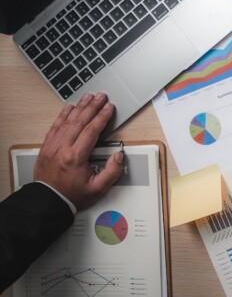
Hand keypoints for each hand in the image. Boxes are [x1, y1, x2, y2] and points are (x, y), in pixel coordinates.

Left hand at [34, 93, 123, 210]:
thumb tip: (119, 156)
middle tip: (101, 96)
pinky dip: (62, 115)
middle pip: (79, 121)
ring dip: (79, 107)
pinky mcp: (47, 146)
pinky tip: (69, 107)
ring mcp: (52, 146)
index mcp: (76, 157)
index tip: (109, 108)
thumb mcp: (98, 188)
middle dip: (92, 106)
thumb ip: (112, 172)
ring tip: (88, 97)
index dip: (102, 117)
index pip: (91, 131)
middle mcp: (62, 148)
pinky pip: (55, 126)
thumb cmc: (72, 194)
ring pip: (67, 121)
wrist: (48, 200)